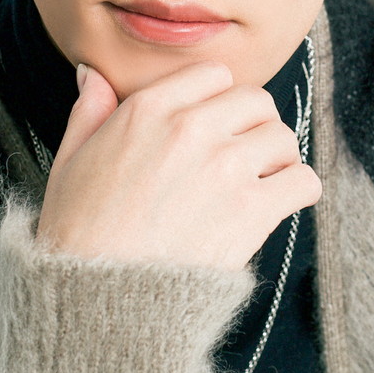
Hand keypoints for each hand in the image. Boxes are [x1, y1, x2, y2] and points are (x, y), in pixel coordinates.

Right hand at [32, 60, 320, 271]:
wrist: (97, 297)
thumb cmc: (78, 233)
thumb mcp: (70, 162)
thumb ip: (88, 111)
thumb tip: (92, 74)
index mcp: (149, 110)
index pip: (214, 74)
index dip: (219, 99)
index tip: (217, 126)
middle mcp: (191, 129)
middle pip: (257, 101)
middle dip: (254, 126)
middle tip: (245, 155)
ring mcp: (225, 167)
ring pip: (284, 139)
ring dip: (278, 159)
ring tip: (261, 183)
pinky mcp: (252, 210)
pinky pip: (303, 181)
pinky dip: (298, 192)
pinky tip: (279, 205)